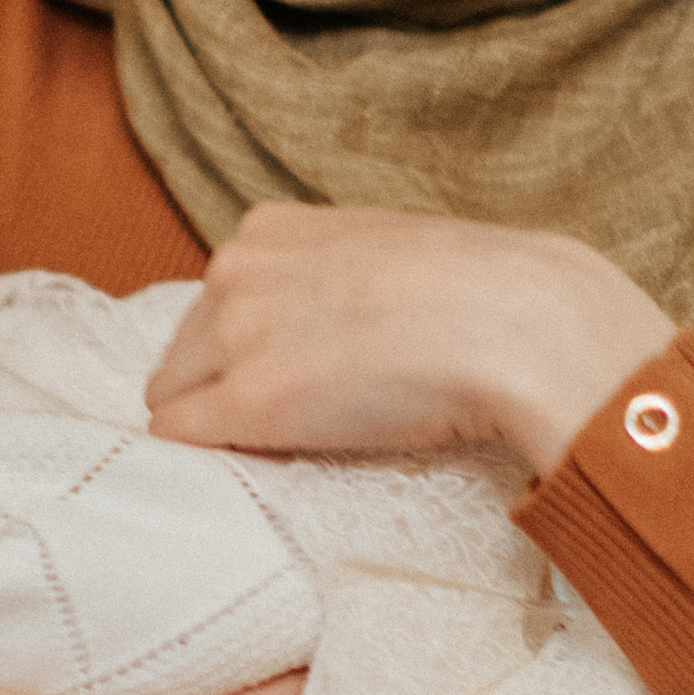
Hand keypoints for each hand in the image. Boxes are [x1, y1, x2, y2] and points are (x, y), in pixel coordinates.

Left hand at [144, 204, 674, 478]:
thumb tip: (328, 326)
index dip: (250, 345)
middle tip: (302, 414)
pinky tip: (254, 466)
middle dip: (223, 383)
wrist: (517, 324)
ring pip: (176, 395)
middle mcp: (237, 270)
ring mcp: (237, 335)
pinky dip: (207, 457)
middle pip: (187, 348)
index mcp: (272, 229)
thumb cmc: (480, 292)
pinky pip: (181, 439)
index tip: (298, 370)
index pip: (219, 299)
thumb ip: (336, 276)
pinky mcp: (248, 403)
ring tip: (297, 439)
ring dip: (218, 422)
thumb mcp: (388, 253)